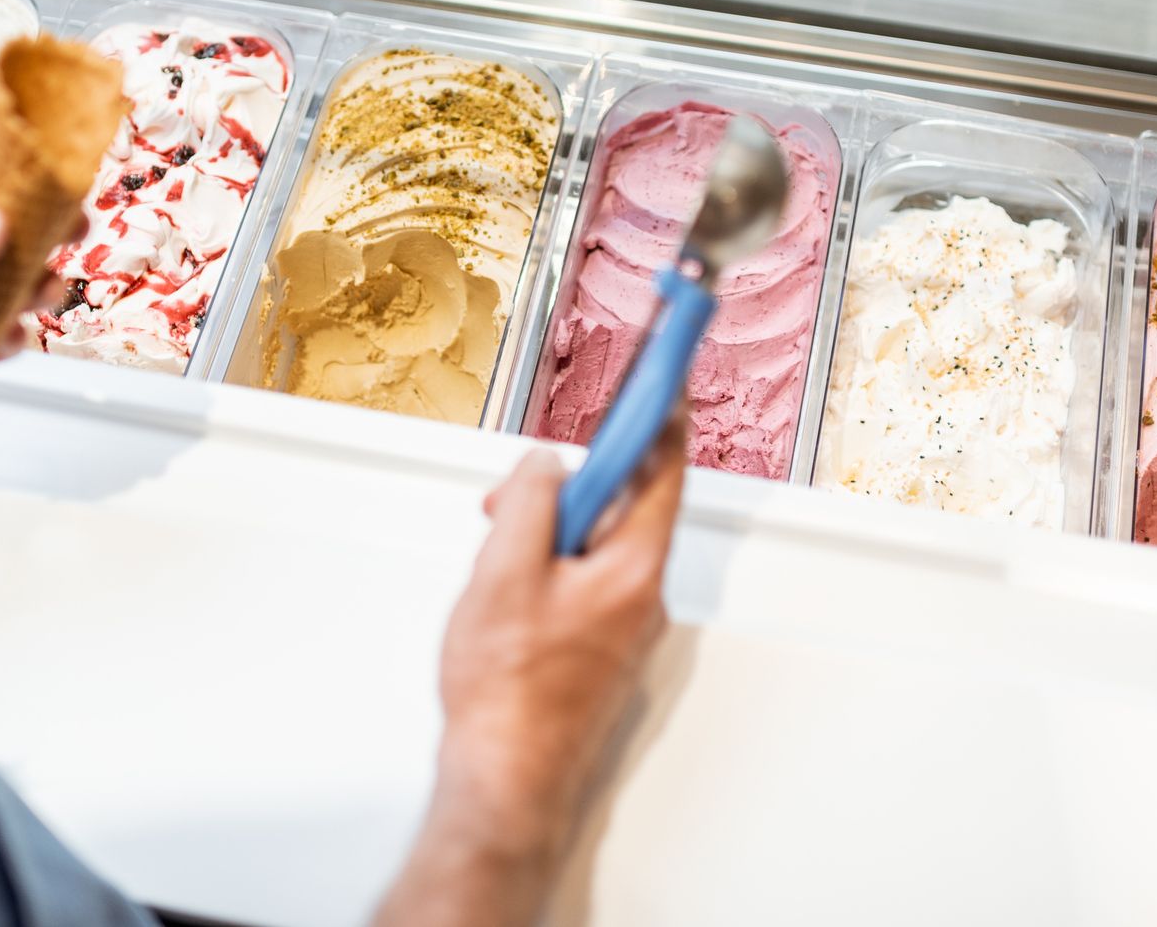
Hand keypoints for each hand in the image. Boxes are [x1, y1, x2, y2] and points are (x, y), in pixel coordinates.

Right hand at [375, 420, 687, 926]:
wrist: (506, 782)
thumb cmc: (507, 695)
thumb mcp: (503, 573)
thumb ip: (529, 502)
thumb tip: (544, 465)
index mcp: (632, 569)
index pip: (662, 469)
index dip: (658, 414)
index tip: (662, 374)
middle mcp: (642, 597)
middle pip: (621, 508)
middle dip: (565, 491)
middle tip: (510, 502)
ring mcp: (624, 628)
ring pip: (593, 550)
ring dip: (546, 539)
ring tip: (494, 568)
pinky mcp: (600, 652)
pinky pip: (581, 587)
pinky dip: (544, 575)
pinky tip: (504, 603)